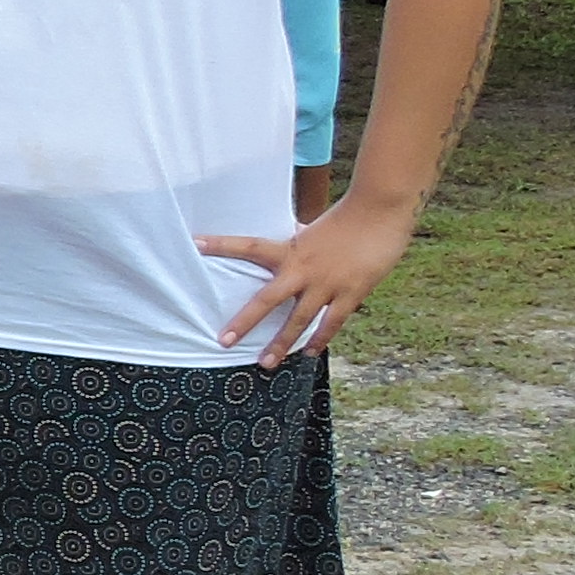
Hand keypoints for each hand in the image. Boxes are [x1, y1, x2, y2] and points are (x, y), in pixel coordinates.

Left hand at [201, 187, 416, 365]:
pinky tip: (310, 354)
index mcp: (290, 249)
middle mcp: (303, 269)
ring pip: (299, 320)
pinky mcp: (351, 293)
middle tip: (223, 341)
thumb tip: (292, 239)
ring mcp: (327, 284)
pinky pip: (332, 323)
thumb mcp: (314, 230)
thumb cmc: (348, 216)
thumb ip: (301, 244)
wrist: (380, 210)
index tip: (194, 243)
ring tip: (265, 363)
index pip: (249, 246)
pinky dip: (320, 339)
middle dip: (244, 321)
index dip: (221, 244)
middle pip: (267, 299)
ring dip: (282, 343)